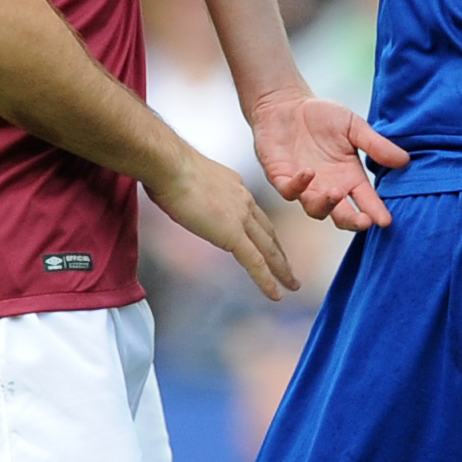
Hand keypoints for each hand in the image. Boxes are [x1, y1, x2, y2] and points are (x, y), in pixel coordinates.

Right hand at [145, 146, 297, 300]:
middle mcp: (245, 201)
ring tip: (291, 286)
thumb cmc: (169, 169)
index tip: (270, 245)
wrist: (170, 166)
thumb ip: (199, 193)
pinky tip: (275, 295)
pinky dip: (266, 280)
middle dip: (280, 254)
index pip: (255, 216)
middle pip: (268, 234)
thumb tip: (191, 200)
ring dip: (281, 270)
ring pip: (268, 249)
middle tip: (290, 271)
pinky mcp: (232, 234)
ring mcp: (241, 218)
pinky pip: (255, 262)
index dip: (264, 233)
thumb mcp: (191, 181)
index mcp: (236, 188)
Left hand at [251, 90, 411, 231]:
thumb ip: (376, 145)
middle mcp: (329, 187)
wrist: (286, 105)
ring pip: (315, 209)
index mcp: (349, 177)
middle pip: (341, 215)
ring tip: (336, 193)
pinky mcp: (282, 178)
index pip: (365, 200)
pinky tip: (308, 173)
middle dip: (352, 221)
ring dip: (325, 205)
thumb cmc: (322, 116)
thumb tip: (405, 160)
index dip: (375, 211)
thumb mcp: (354, 126)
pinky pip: (290, 190)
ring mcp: (305, 186)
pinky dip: (298, 186)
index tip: (386, 221)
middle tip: (363, 222)